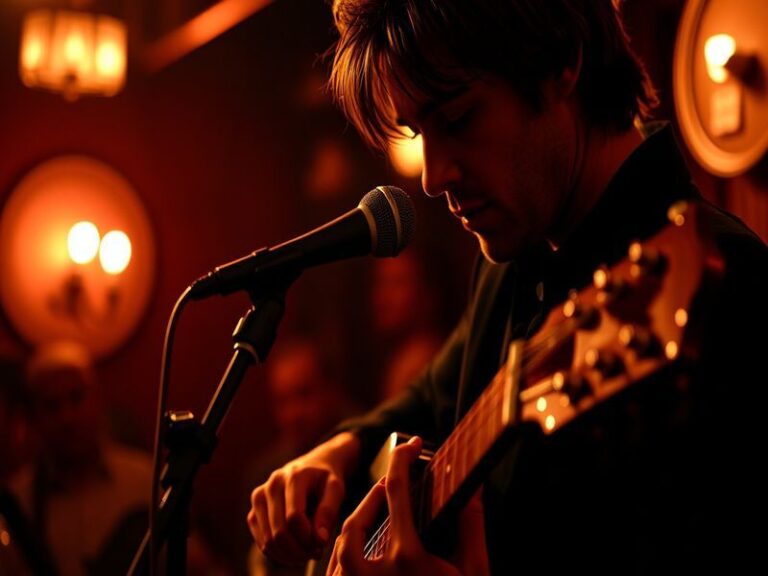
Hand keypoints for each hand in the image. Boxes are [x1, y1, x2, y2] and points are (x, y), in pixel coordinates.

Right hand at [247, 432, 359, 566]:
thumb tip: (319, 540)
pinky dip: (278, 554)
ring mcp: (259, 498)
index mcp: (293, 477)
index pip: (294, 517)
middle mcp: (272, 485)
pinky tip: (295, 552)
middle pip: (279, 532)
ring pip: (268, 540)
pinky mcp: (253, 512)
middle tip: (316, 554)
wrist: (313, 467)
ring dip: (289, 555)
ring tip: (308, 553)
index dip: (308, 537)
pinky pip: (261, 542)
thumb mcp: (336, 490)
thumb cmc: (326, 480)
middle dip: (299, 550)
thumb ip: (329, 512)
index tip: (321, 544)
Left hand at [327, 436, 461, 575]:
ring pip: (340, 552)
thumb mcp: (474, 568)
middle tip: (387, 486)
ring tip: (373, 517)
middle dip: (369, 500)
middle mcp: (376, 575)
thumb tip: (473, 488)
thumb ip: (471, 525)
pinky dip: (346, 557)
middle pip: (354, 524)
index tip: (409, 445)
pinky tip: (362, 549)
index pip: (397, 494)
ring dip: (354, 530)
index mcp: (408, 557)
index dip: (401, 462)